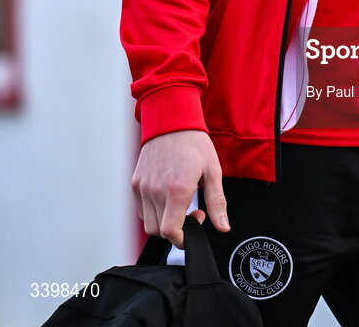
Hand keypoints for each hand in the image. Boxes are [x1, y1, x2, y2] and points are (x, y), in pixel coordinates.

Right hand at [131, 129, 229, 247]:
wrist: (171, 119)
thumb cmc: (194, 143)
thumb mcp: (213, 171)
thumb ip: (216, 202)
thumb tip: (223, 227)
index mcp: (177, 189)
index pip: (170, 232)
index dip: (183, 238)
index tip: (195, 224)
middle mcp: (155, 190)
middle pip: (158, 231)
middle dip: (176, 230)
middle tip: (191, 212)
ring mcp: (143, 187)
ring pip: (148, 222)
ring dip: (163, 221)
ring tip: (179, 203)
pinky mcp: (135, 182)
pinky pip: (141, 209)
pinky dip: (153, 211)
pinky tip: (167, 197)